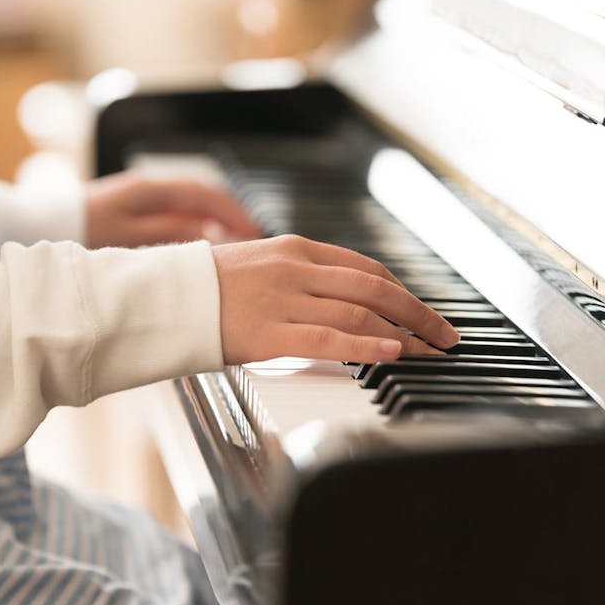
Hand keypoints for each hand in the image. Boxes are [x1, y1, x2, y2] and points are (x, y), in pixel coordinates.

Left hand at [85, 173, 261, 247]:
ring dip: (216, 220)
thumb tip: (210, 232)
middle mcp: (153, 187)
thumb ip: (171, 232)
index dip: (235, 212)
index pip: (207, 194)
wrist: (47, 221)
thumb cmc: (83, 229)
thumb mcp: (129, 236)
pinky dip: (197, 225)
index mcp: (153, 189)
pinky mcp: (138, 207)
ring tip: (234, 244)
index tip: (255, 232)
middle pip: (205, 197)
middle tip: (253, 240)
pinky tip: (202, 244)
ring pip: (194, 205)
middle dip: (232, 216)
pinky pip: (178, 212)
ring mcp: (146, 196)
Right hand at [212, 235, 459, 363]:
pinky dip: (367, 346)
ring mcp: (284, 299)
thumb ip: (296, 278)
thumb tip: (332, 299)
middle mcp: (296, 269)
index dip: (403, 290)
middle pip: (375, 288)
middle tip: (445, 335)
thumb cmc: (202, 287)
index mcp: (294, 249)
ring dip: (404, 334)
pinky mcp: (270, 332)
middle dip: (418, 313)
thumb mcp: (256, 266)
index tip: (423, 311)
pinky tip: (392, 354)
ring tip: (429, 352)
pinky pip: (330, 339)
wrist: (158, 296)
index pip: (364, 268)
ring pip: (360, 313)